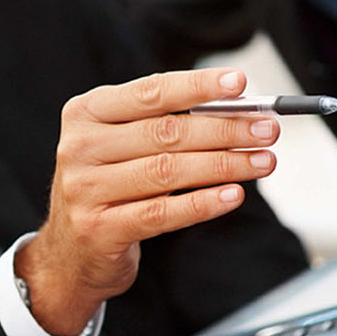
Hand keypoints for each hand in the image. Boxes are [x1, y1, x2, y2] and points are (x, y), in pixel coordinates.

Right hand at [17, 68, 279, 335]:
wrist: (69, 252)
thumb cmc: (108, 185)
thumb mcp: (121, 143)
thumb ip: (164, 122)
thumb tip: (235, 107)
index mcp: (86, 112)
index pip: (150, 92)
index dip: (198, 86)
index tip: (240, 83)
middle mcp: (79, 147)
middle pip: (165, 132)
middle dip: (225, 129)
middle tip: (266, 129)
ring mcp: (85, 189)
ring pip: (168, 171)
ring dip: (224, 165)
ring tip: (263, 161)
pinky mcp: (99, 229)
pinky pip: (163, 213)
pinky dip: (204, 203)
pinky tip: (233, 195)